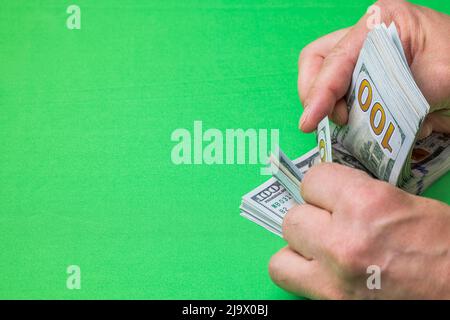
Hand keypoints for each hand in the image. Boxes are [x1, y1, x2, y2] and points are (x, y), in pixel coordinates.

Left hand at [269, 163, 449, 298]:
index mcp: (366, 204)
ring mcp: (333, 276)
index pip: (313, 180)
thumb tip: (327, 194)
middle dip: (311, 218)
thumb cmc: (442, 246)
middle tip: (331, 224)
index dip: (323, 187)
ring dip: (300, 248)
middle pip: (293, 218)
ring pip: (282, 254)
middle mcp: (343, 240)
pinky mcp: (330, 301)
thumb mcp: (404, 202)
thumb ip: (358, 195)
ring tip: (322, 249)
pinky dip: (298, 273)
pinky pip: (288, 279)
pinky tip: (321, 269)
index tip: (332, 195)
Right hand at [298, 0, 449, 137]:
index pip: (334, 59)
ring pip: (325, 78)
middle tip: (341, 120)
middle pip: (317, 61)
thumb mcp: (437, 77)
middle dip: (317, 94)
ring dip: (332, 106)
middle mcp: (367, 36)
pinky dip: (348, 112)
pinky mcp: (366, 75)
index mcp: (382, 22)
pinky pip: (341, 94)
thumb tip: (355, 117)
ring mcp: (364, 56)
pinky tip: (371, 122)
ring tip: (358, 123)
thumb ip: (393, 93)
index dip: (318, 93)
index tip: (309, 122)